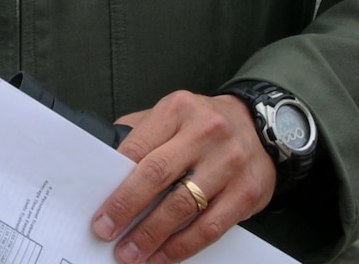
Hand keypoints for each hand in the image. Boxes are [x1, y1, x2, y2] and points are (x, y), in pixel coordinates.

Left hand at [91, 92, 276, 263]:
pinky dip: (184, 246)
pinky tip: (164, 255)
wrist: (259, 126)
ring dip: (153, 235)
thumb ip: (141, 135)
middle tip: (106, 231)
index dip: (116, 181)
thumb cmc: (203, 123)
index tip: (99, 208)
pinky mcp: (247, 193)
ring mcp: (229, 164)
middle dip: (127, 208)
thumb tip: (106, 169)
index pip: (138, 147)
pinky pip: (211, 226)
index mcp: (177, 110)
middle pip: (158, 175)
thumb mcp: (171, 114)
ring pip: (183, 206)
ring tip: (132, 253)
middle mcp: (205, 133)